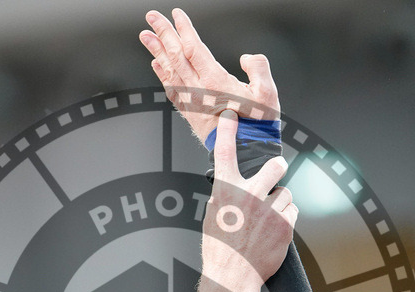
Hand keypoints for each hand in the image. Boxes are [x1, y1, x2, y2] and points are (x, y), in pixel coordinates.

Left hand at [140, 8, 280, 142]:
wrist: (244, 153)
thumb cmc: (257, 126)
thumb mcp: (268, 94)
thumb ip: (259, 69)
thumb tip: (247, 58)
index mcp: (215, 82)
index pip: (193, 48)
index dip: (184, 29)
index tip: (177, 14)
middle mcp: (199, 90)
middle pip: (176, 55)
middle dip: (163, 33)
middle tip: (152, 16)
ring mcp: (191, 101)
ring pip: (169, 70)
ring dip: (156, 51)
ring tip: (146, 36)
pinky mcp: (190, 112)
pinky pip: (171, 89)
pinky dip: (162, 74)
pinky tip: (156, 65)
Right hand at [202, 110, 295, 287]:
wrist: (233, 276)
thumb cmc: (221, 250)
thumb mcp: (215, 216)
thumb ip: (227, 196)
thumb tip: (236, 186)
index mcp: (226, 191)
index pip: (225, 153)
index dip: (229, 131)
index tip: (231, 115)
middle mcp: (248, 195)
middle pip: (276, 165)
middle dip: (279, 168)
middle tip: (275, 175)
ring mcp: (269, 209)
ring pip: (286, 193)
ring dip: (280, 203)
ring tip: (267, 222)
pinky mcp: (285, 224)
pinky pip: (292, 211)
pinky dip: (286, 220)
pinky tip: (273, 233)